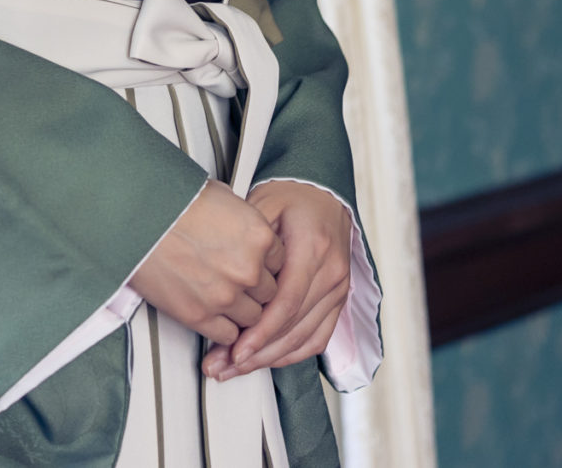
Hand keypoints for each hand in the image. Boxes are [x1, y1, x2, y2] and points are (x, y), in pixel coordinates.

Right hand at [128, 180, 282, 345]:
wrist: (131, 215)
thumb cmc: (168, 201)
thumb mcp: (219, 196)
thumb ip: (242, 219)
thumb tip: (244, 226)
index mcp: (258, 236)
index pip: (281, 263)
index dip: (264, 264)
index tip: (253, 264)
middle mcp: (248, 269)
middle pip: (270, 293)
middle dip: (254, 288)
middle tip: (235, 279)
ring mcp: (225, 295)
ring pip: (253, 318)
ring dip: (240, 310)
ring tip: (221, 295)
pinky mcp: (199, 315)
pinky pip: (228, 334)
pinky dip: (223, 328)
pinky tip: (213, 312)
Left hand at [203, 181, 351, 379]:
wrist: (323, 193)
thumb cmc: (289, 197)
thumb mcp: (262, 205)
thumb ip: (249, 242)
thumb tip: (222, 279)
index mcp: (313, 248)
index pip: (288, 302)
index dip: (261, 332)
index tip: (235, 350)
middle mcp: (331, 272)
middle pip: (294, 326)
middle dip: (257, 353)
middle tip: (223, 367)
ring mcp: (339, 288)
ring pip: (306, 337)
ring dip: (270, 358)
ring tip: (235, 369)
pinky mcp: (338, 299)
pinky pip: (319, 336)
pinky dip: (292, 353)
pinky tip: (266, 360)